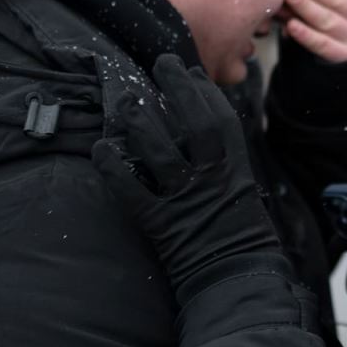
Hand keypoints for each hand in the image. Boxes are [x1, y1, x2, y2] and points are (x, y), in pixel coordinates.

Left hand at [93, 55, 283, 301]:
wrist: (238, 284)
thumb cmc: (244, 244)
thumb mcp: (244, 199)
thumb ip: (226, 171)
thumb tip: (207, 145)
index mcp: (237, 173)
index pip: (221, 121)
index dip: (205, 92)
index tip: (190, 72)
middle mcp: (213, 179)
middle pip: (196, 123)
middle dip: (179, 89)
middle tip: (162, 63)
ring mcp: (187, 200)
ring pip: (160, 150)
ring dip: (141, 122)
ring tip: (126, 101)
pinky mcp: (162, 224)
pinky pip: (132, 190)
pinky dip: (115, 169)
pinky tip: (102, 149)